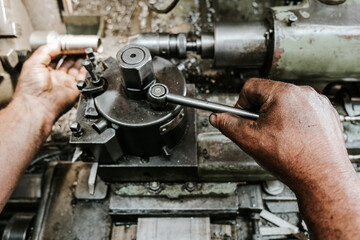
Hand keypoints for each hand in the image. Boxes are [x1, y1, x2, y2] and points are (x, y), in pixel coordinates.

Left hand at [13, 43, 85, 125]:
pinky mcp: (75, 89)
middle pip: (68, 62)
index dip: (62, 49)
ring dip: (81, 59)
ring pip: (76, 68)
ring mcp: (65, 83)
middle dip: (74, 53)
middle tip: (80, 46)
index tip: (68, 43)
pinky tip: (88, 61)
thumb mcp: (33, 63)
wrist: (38, 105)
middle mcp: (55, 77)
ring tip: (86, 50)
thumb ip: (45, 51)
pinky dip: (86, 69)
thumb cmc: (31, 89)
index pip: (55, 56)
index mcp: (43, 70)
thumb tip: (57, 44)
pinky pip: (83, 78)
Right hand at [209, 78, 349, 188]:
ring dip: (277, 117)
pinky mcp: (326, 114)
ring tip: (279, 139)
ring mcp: (317, 103)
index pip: (250, 87)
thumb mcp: (250, 140)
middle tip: (260, 132)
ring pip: (286, 103)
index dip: (241, 104)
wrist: (322, 178)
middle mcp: (303, 93)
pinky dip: (294, 122)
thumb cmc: (293, 160)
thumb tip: (218, 118)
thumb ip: (229, 125)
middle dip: (259, 112)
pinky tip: (293, 139)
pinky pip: (302, 111)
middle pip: (268, 94)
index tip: (242, 119)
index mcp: (283, 93)